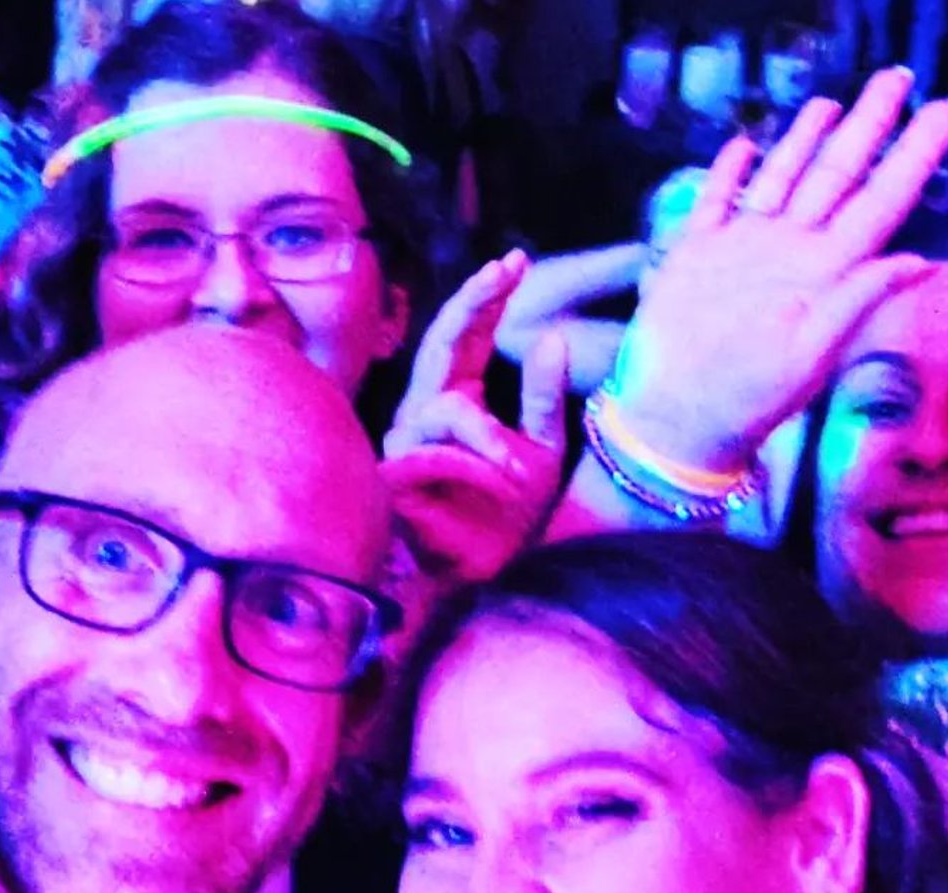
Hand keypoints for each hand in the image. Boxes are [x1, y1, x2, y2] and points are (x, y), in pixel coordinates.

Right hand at [384, 251, 569, 585]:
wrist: (492, 577)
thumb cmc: (511, 517)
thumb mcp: (543, 449)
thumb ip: (544, 397)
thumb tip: (553, 337)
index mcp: (456, 398)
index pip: (465, 335)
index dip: (486, 296)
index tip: (517, 260)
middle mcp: (423, 413)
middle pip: (439, 344)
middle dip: (473, 305)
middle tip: (506, 271)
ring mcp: (404, 445)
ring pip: (443, 407)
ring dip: (486, 435)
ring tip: (517, 473)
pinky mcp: (394, 481)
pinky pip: (430, 456)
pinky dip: (469, 467)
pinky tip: (496, 483)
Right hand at [612, 67, 947, 474]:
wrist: (674, 421)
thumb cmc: (744, 399)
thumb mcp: (810, 356)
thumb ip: (859, 301)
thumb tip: (920, 261)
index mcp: (824, 272)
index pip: (883, 202)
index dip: (917, 157)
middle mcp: (790, 253)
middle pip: (838, 175)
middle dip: (870, 126)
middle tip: (898, 80)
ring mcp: (743, 251)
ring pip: (783, 180)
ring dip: (806, 141)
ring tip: (831, 103)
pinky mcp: (697, 256)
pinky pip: (717, 201)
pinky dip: (729, 172)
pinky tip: (743, 144)